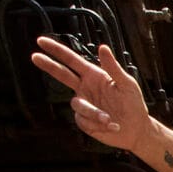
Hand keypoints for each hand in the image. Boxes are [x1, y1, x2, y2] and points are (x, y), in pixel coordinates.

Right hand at [29, 38, 154, 154]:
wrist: (138, 130)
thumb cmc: (134, 105)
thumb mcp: (127, 84)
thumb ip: (113, 68)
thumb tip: (102, 47)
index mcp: (94, 76)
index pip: (72, 60)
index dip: (57, 51)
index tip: (41, 41)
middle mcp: (85, 88)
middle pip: (62, 74)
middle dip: (49, 65)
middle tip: (34, 56)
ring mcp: (84, 104)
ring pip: (77, 104)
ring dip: (94, 113)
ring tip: (109, 119)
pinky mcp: (85, 121)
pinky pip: (84, 121)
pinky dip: (98, 124)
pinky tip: (113, 127)